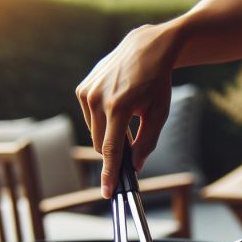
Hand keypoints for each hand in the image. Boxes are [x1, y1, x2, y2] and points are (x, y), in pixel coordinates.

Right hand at [76, 23, 181, 197]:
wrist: (146, 48)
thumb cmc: (157, 82)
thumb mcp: (159, 113)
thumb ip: (147, 142)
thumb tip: (135, 166)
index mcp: (119, 107)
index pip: (111, 150)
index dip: (110, 174)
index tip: (107, 192)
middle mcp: (98, 99)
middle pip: (102, 144)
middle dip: (116, 152)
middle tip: (132, 148)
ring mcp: (87, 92)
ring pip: (95, 132)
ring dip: (109, 134)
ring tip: (128, 116)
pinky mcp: (82, 89)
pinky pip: (90, 117)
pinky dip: (102, 120)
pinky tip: (117, 105)